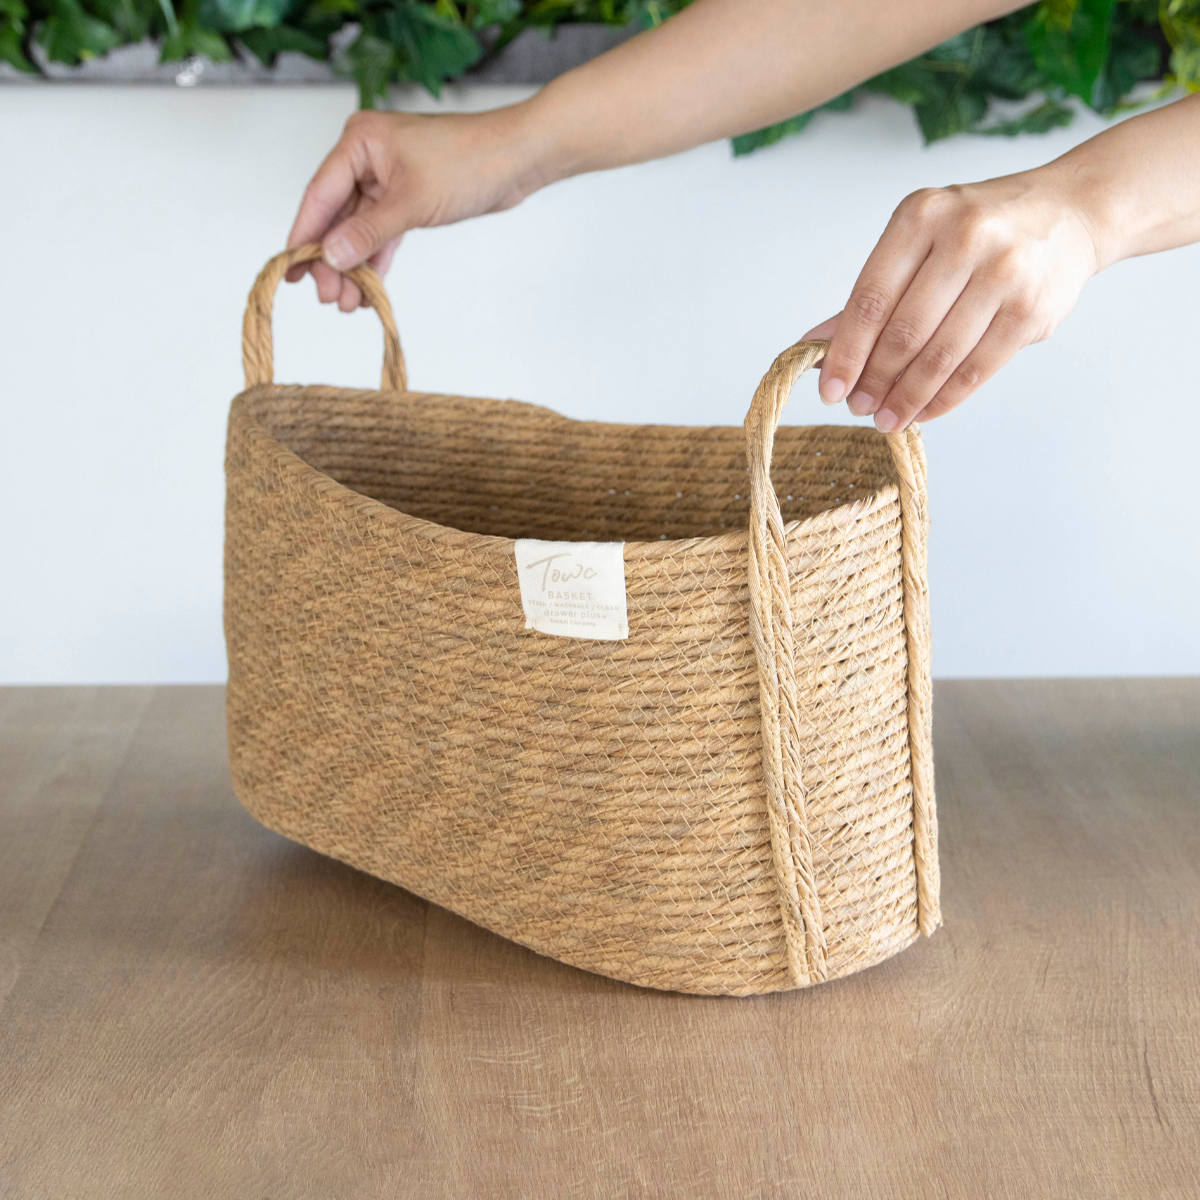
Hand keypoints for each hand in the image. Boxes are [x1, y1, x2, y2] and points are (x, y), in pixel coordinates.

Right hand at [285, 102, 554, 310]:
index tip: (289, 271)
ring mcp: (387, 179)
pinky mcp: (407, 198)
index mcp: (359, 142)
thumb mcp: (412, 203)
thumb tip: (329, 257)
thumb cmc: (469, 164)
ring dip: (354, 265)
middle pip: (337, 216)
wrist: (517, 159)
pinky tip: (368, 288)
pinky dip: (376, 259)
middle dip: (331, 259)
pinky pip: (382, 233)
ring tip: (347, 303)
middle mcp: (367, 158)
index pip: (320, 195)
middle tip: (327, 298)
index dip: (303, 236)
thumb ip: (369, 233)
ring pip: (359, 229)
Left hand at [799, 170, 1104, 431]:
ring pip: (940, 355)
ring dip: (908, 397)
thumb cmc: (980, 231)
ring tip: (887, 419)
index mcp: (922, 215)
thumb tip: (813, 345)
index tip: (830, 390)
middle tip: (859, 408)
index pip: (870, 298)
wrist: (1071, 212)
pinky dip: (945, 397)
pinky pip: (977, 367)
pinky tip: (924, 411)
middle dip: (875, 380)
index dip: (847, 352)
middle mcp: (965, 236)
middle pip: (904, 331)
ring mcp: (1005, 270)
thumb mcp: (919, 242)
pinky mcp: (1032, 307)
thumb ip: (871, 295)